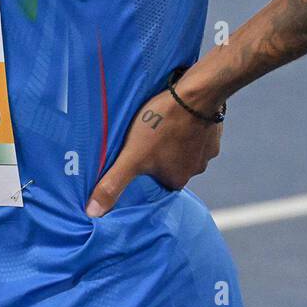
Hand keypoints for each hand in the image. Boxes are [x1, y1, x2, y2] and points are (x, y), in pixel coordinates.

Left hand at [85, 82, 223, 217]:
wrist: (196, 94)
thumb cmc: (162, 124)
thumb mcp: (132, 156)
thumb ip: (113, 183)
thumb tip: (93, 213)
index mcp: (177, 180)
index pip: (155, 182)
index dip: (144, 170)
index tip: (135, 157)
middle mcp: (196, 169)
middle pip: (170, 165)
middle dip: (159, 153)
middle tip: (145, 137)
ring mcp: (207, 150)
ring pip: (184, 148)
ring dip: (173, 139)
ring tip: (160, 124)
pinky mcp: (214, 130)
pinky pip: (196, 132)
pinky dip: (187, 126)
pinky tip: (177, 115)